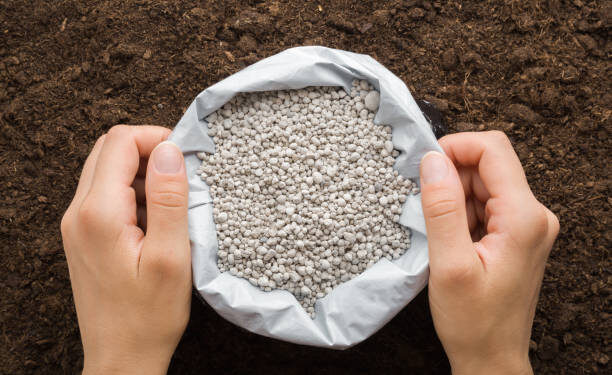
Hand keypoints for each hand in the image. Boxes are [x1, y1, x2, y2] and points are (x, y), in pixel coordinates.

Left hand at [61, 125, 190, 373]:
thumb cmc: (149, 316)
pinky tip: (157, 220)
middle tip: (183, 175)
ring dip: (143, 173)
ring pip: (107, 171)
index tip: (187, 156)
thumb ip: (169, 198)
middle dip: (149, 151)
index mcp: (98, 213)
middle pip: (108, 151)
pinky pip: (106, 195)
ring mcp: (77, 225)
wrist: (121, 357)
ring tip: (174, 203)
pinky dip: (134, 193)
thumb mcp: (171, 257)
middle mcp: (78, 213)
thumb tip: (169, 150)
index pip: (119, 142)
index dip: (156, 138)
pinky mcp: (84, 236)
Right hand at [420, 131, 558, 374]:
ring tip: (439, 232)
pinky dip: (460, 212)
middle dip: (450, 175)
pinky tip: (450, 239)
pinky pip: (485, 204)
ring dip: (454, 196)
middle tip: (424, 205)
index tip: (424, 165)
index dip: (455, 147)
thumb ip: (441, 208)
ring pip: (484, 183)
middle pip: (488, 165)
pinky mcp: (516, 234)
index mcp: (524, 217)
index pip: (493, 150)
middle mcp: (534, 215)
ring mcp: (527, 225)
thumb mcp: (449, 264)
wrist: (492, 357)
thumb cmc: (474, 322)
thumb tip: (432, 161)